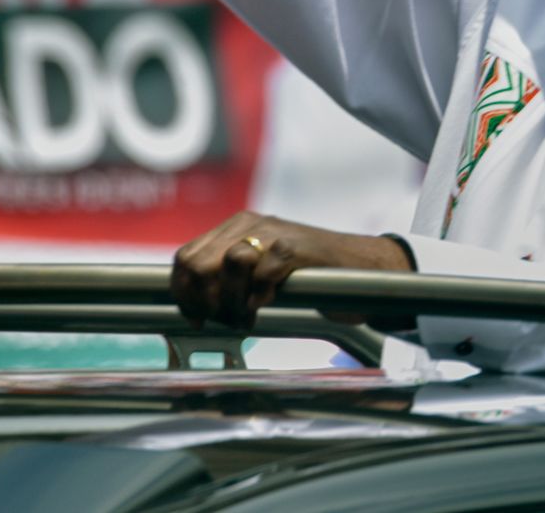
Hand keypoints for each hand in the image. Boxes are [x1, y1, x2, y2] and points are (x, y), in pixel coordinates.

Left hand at [171, 212, 413, 328]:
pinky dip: (258, 297)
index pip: (185, 257)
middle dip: (204, 300)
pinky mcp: (296, 248)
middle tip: (221, 320)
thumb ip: (229, 278)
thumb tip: (194, 305)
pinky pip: (262, 273)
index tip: (194, 318)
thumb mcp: (260, 271)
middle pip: (199, 262)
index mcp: (234, 228)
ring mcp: (273, 233)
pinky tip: (265, 306)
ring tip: (244, 318)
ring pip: (229, 265)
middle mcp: (249, 224)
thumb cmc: (308, 276)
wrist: (361, 268)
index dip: (183, 293)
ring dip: (231, 302)